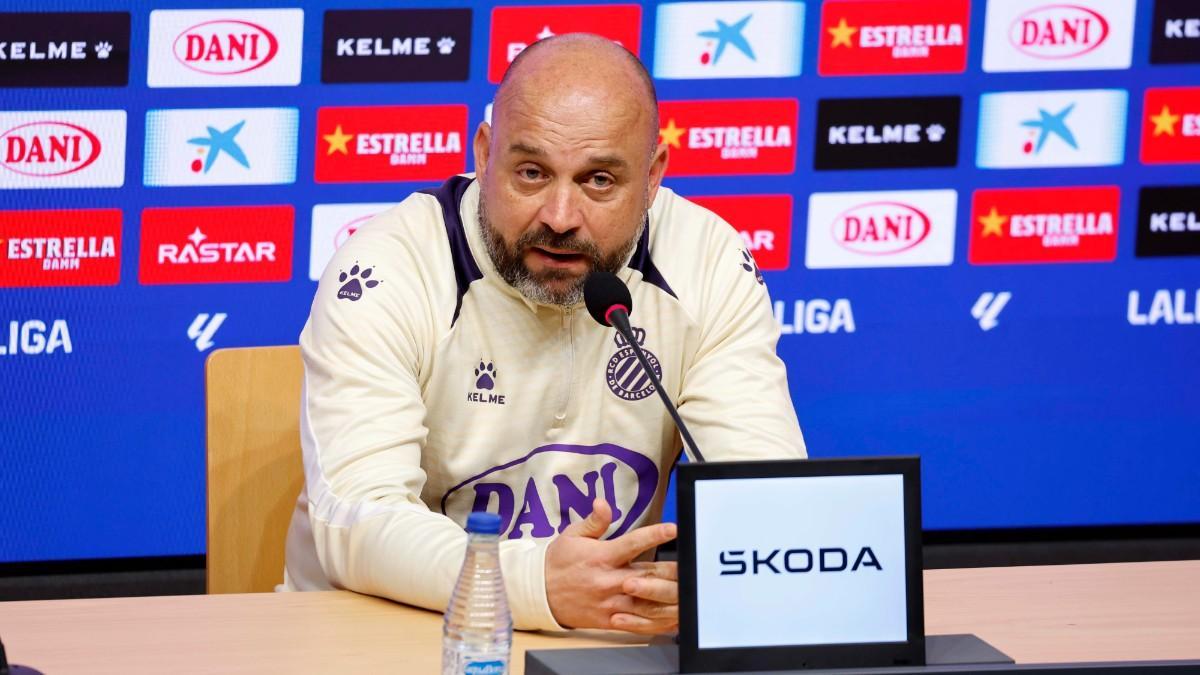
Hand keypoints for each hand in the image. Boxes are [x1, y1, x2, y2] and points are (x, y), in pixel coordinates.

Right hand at [544, 498, 678, 634]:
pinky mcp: (609, 620)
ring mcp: (610, 602)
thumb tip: (603, 503)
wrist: (538, 593)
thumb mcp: (571, 535)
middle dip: (674, 572)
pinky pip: (638, 623)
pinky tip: (674, 619)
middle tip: (695, 565)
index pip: (632, 544)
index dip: (654, 535)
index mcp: (602, 556)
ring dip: (670, 598)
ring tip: (691, 593)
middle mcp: (609, 580)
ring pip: (647, 603)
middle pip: (648, 576)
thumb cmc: (558, 562)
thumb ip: (593, 521)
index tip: (673, 529)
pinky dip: (657, 623)